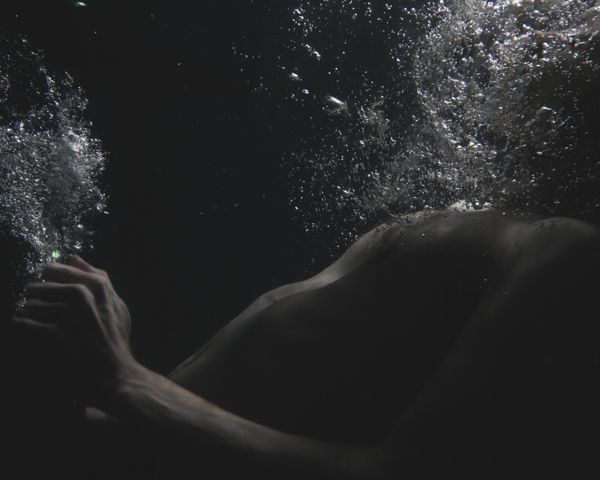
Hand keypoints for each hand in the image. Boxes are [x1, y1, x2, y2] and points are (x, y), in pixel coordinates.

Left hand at [13, 255, 135, 408]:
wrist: (114, 374)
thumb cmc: (116, 340)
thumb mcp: (118, 307)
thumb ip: (101, 280)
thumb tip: (75, 258)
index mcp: (101, 289)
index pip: (71, 269)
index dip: (56, 272)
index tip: (46, 274)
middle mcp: (85, 299)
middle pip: (49, 284)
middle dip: (37, 288)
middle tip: (30, 293)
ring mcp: (70, 317)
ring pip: (36, 303)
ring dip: (26, 307)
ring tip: (24, 311)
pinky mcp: (56, 336)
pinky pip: (27, 325)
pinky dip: (20, 325)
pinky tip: (20, 326)